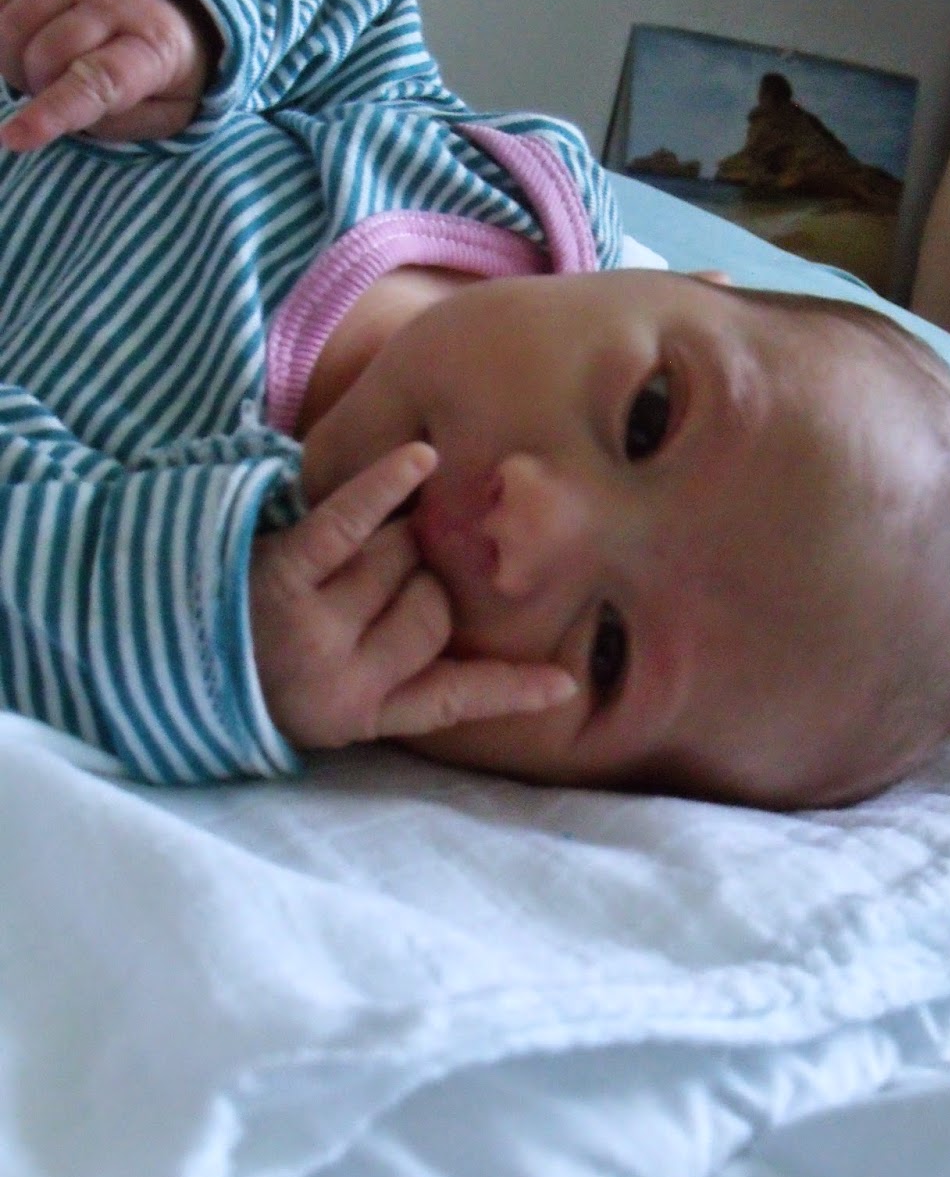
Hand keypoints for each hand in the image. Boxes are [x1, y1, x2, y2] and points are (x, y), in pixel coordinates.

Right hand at [0, 0, 219, 150]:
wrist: (175, 3)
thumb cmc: (169, 72)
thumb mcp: (171, 114)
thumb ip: (122, 126)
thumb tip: (66, 119)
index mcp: (153, 47)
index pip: (95, 81)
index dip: (53, 112)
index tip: (15, 138)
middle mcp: (113, 2)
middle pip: (45, 54)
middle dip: (40, 90)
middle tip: (62, 95)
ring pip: (13, 26)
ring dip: (16, 64)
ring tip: (46, 73)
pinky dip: (2, 36)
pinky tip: (26, 47)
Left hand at [250, 442, 577, 750]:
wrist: (158, 648)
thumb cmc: (259, 663)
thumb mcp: (334, 703)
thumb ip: (410, 680)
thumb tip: (535, 664)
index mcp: (363, 715)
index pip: (453, 701)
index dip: (510, 690)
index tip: (563, 682)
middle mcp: (343, 681)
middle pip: (435, 605)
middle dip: (416, 578)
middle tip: (365, 582)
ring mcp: (312, 629)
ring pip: (403, 556)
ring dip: (387, 536)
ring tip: (335, 557)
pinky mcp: (282, 575)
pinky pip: (352, 521)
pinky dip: (385, 485)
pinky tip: (420, 461)